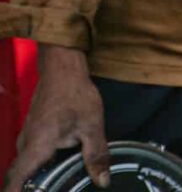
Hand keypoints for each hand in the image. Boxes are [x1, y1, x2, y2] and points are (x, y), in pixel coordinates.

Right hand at [5, 45, 108, 191]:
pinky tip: (56, 166)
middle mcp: (25, 143)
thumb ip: (96, 154)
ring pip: (25, 163)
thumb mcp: (91, 126)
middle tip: (48, 191)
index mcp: (35, 147)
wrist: (63, 68)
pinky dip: (38, 163)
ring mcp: (27, 135)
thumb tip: (102, 181)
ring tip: (53, 186)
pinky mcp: (32, 130)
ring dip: (34, 176)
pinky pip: (30, 153)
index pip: (15, 179)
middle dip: (28, 188)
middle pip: (19, 174)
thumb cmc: (75, 94)